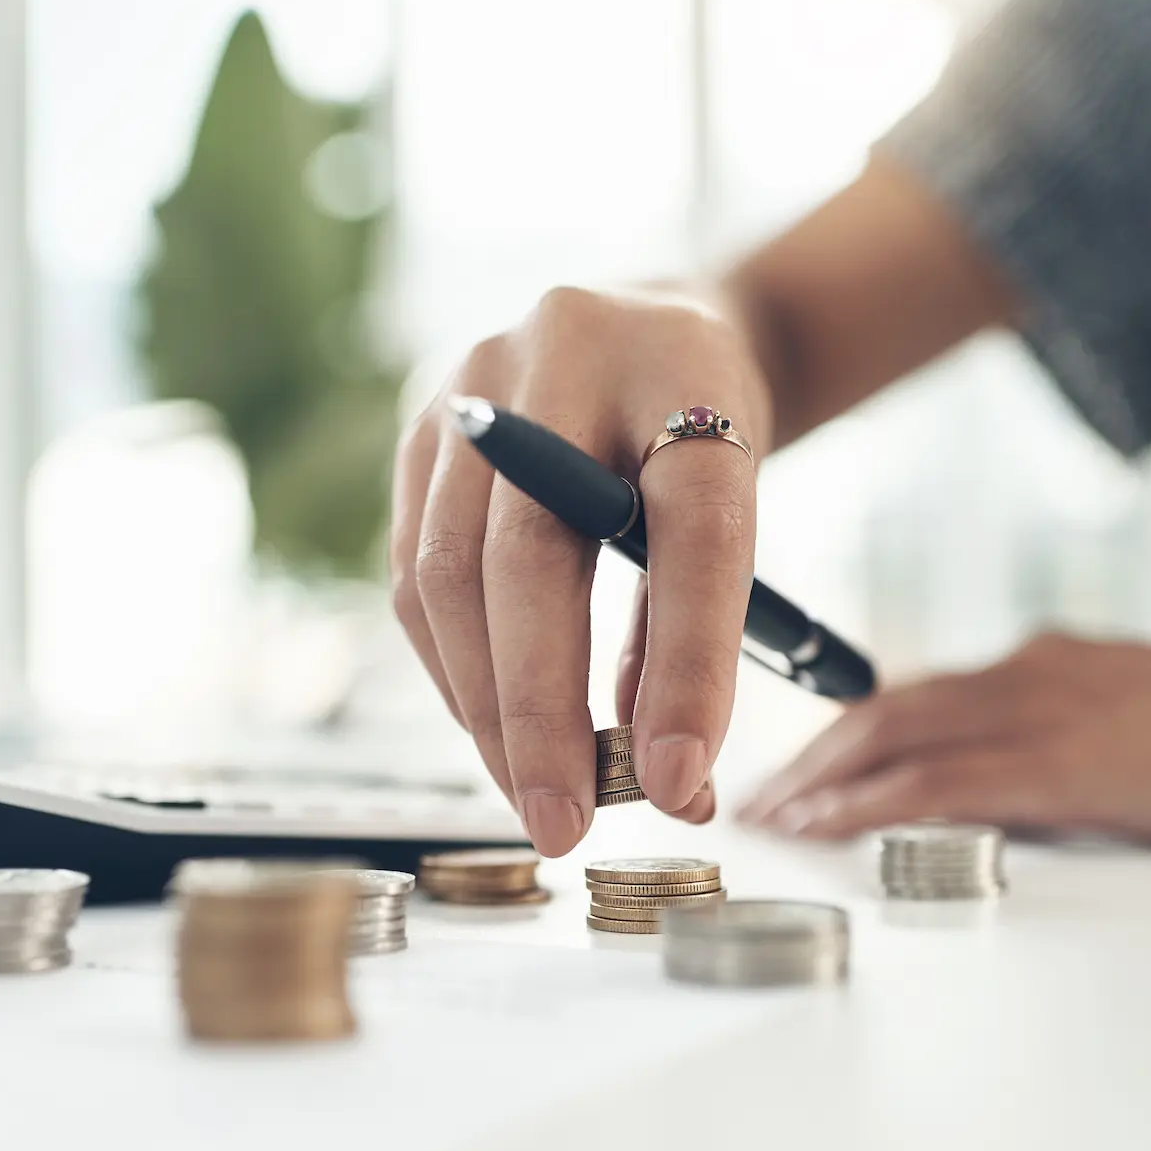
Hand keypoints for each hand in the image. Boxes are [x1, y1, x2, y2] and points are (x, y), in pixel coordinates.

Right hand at [390, 287, 770, 854]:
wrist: (651, 325)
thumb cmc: (702, 434)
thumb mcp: (736, 504)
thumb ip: (696, 629)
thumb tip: (666, 784)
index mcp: (683, 371)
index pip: (693, 525)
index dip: (689, 664)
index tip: (683, 784)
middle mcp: (564, 355)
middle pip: (532, 551)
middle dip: (541, 712)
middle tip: (566, 825)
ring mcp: (473, 386)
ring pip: (447, 570)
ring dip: (483, 706)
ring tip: (531, 795)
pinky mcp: (418, 428)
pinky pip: (414, 571)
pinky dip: (450, 668)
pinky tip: (489, 726)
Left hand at [738, 633, 1150, 845]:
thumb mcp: (1147, 721)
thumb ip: (1069, 735)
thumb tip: (1004, 779)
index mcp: (1048, 659)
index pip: (917, 689)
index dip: (841, 727)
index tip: (793, 764)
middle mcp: (1033, 670)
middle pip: (884, 704)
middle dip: (809, 753)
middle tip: (754, 797)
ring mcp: (1053, 711)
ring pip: (897, 733)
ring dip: (819, 778)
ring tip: (767, 818)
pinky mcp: (1077, 766)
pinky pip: (947, 782)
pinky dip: (873, 803)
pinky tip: (828, 827)